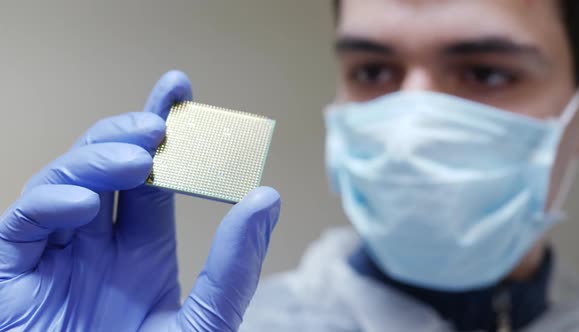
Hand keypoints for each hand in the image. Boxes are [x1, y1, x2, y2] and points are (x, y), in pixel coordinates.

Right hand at [0, 71, 280, 331]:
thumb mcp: (202, 324)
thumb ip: (233, 268)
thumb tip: (266, 199)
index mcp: (141, 249)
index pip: (152, 177)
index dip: (164, 130)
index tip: (179, 88)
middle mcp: (98, 241)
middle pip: (108, 165)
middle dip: (129, 133)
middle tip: (160, 123)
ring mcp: (56, 251)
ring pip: (66, 178)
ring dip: (98, 158)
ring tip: (139, 156)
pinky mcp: (14, 270)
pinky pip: (24, 221)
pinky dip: (52, 202)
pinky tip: (87, 207)